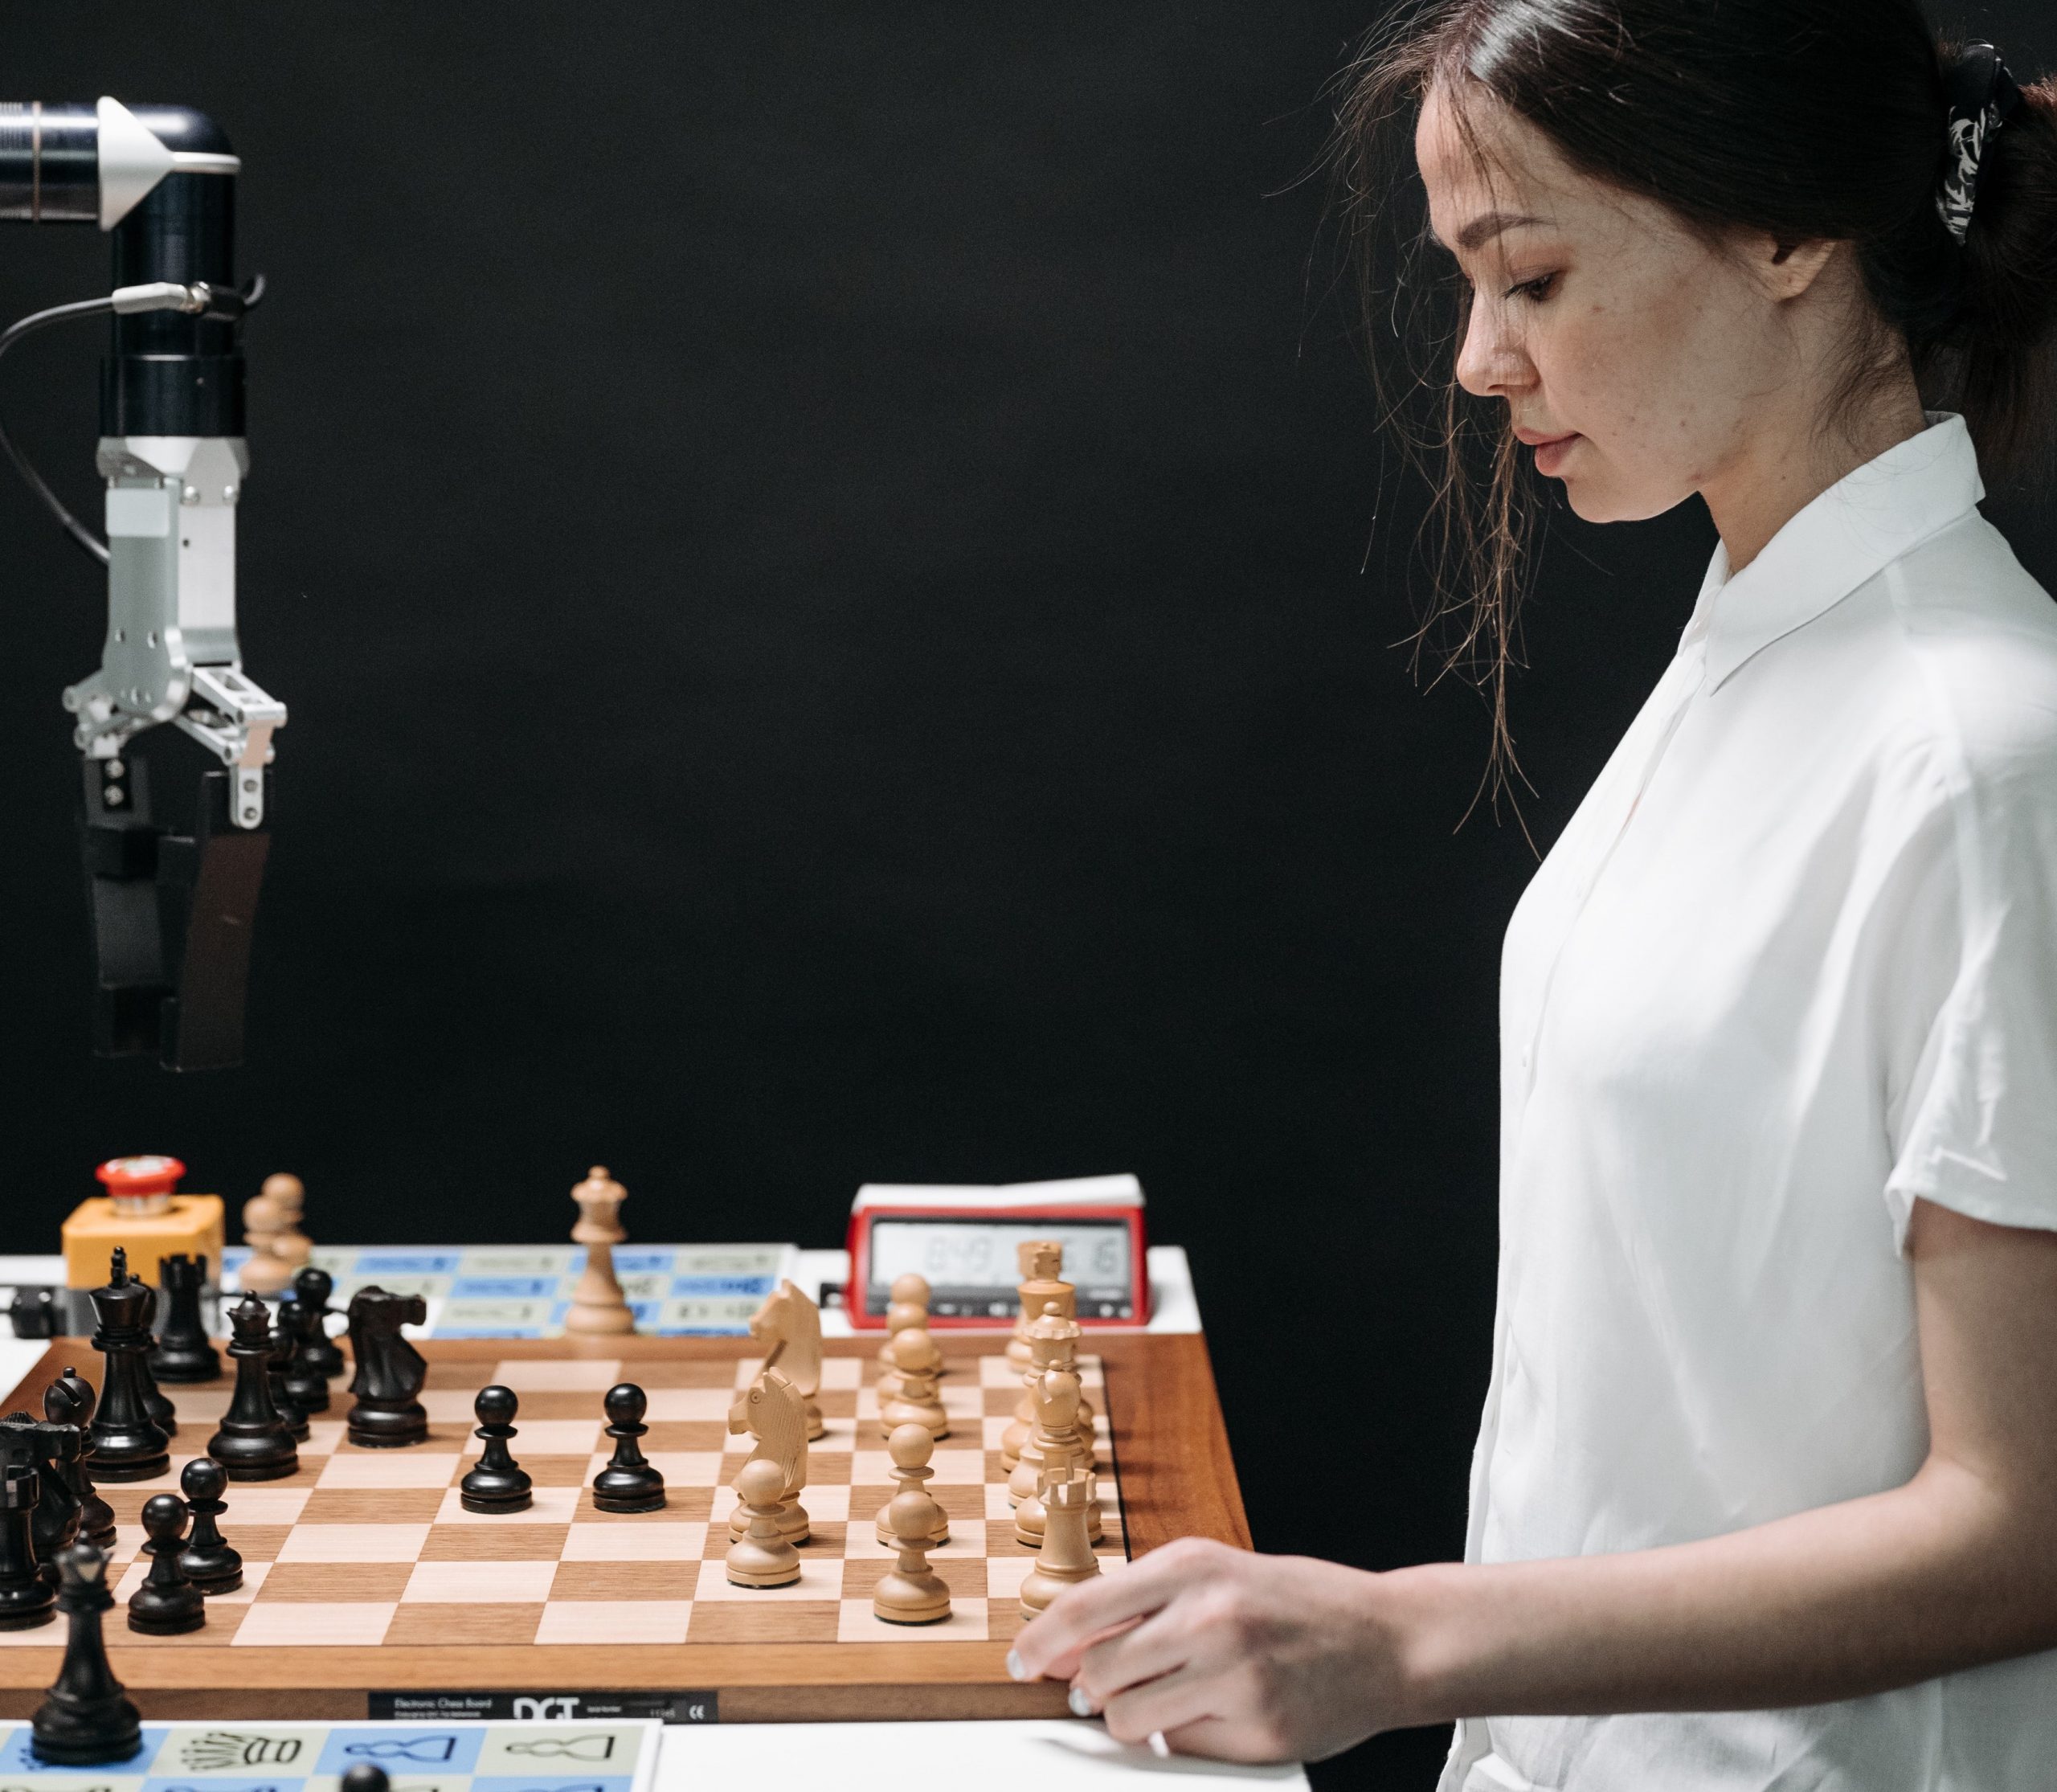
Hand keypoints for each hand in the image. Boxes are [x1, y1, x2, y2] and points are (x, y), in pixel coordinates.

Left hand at [1007, 1536, 1401, 1761]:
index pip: (1082, 1608)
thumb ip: (1144, 1598)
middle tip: (1115, 1683)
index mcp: (1191, 1566)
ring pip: (1126, 1717)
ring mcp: (1234, 1678)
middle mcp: (1208, 1617)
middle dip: (1092, 1685)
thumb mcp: (1216, 1572)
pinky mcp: (1257, 1733)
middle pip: (1096, 1671)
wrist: (1387, 1638)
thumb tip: (1065, 1644)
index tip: (1022, 1662)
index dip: (1039, 1641)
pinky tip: (1214, 1712)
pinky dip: (1180, 1737)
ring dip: (1133, 1715)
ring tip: (1170, 1697)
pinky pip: (1176, 1748)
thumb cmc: (1296, 1602)